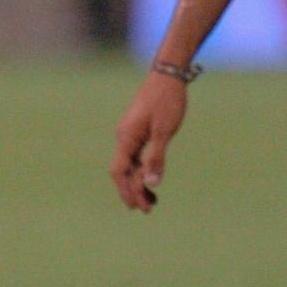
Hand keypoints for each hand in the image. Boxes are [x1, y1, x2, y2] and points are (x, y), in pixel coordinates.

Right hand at [111, 71, 188, 212]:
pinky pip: (136, 156)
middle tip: (148, 210)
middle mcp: (124, 137)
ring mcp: (130, 134)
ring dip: (138, 182)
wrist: (167, 75)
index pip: (119, 170)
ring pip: (130, 164)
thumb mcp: (164, 131)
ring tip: (153, 200)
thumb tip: (151, 183)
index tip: (138, 207)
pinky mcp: (139, 131)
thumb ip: (156, 157)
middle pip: (122, 171)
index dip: (126, 190)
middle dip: (132, 191)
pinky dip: (142, 170)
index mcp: (126, 137)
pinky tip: (152, 178)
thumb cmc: (167, 101)